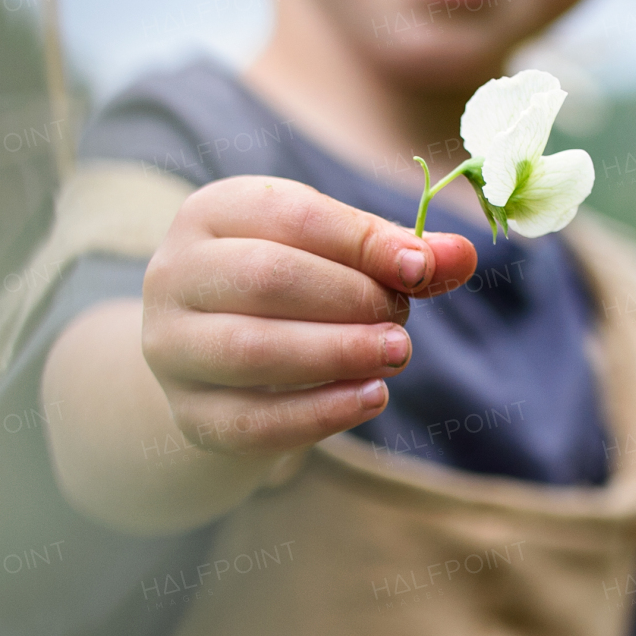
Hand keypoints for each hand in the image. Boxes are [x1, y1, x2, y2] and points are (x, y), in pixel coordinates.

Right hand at [141, 175, 476, 457]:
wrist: (223, 372)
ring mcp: (173, 350)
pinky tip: (371, 397)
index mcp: (211, 214)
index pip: (289, 215)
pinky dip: (322, 412)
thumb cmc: (291, 295)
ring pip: (253, 349)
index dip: (362, 242)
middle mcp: (174, 275)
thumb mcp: (338, 260)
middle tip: (401, 320)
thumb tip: (463, 255)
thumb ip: (398, 255)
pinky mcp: (192, 416)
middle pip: (267, 278)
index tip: (421, 267)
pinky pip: (255, 420)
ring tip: (396, 353)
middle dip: (350, 299)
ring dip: (338, 352)